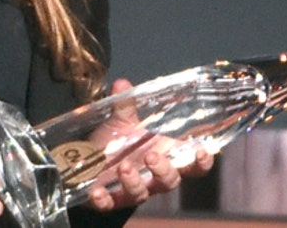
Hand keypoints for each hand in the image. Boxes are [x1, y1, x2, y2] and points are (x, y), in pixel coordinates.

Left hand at [85, 79, 215, 210]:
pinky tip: (97, 192)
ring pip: (142, 193)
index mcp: (163, 157)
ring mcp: (130, 190)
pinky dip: (105, 199)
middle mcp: (151, 177)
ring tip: (123, 166)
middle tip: (151, 156)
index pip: (191, 164)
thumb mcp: (121, 122)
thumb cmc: (114, 142)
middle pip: (169, 181)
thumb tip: (123, 84)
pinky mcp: (108, 199)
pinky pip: (110, 203)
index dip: (201, 161)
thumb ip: (125, 105)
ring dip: (134, 181)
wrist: (84, 162)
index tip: (203, 150)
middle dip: (164, 169)